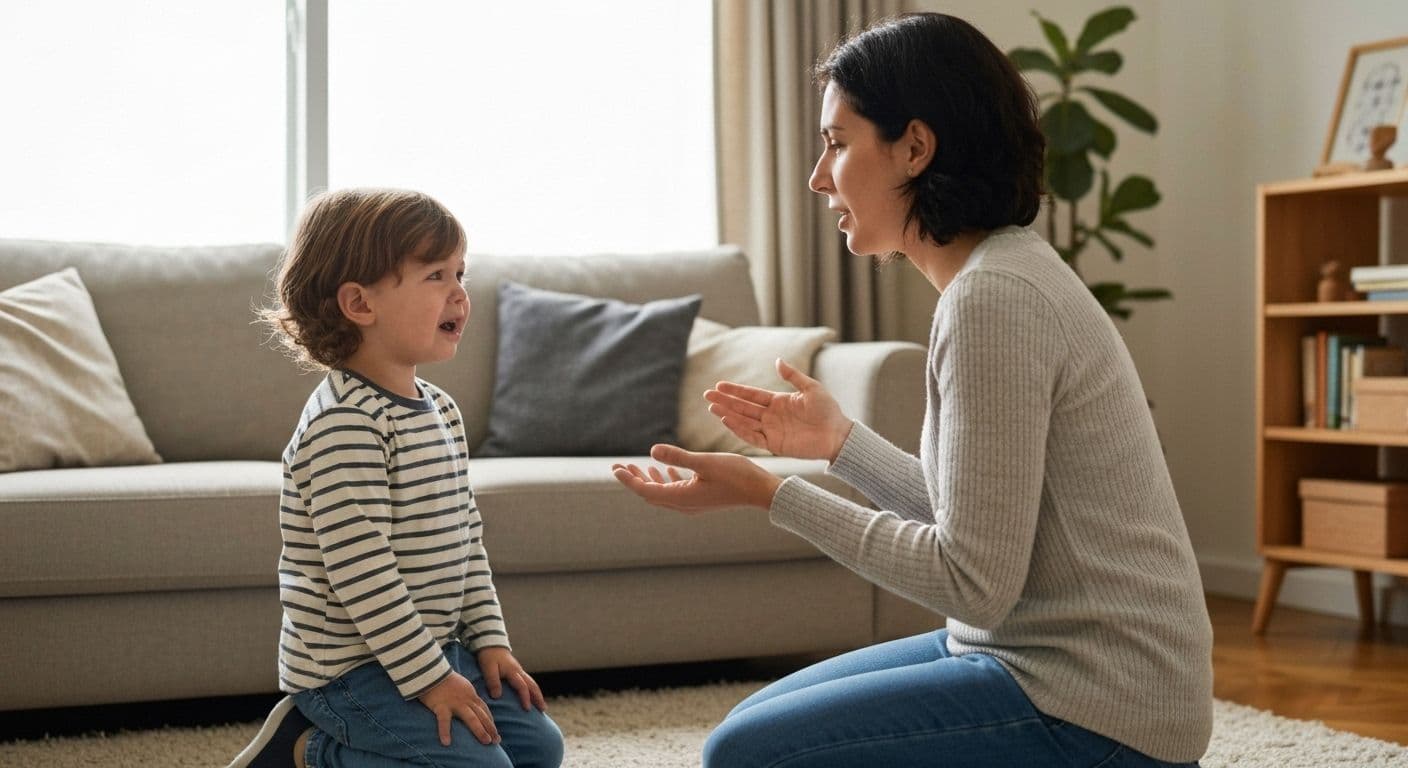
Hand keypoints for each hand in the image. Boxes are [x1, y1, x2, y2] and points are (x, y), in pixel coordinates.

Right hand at [418, 671, 498, 746]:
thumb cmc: (445, 680)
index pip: (484, 710)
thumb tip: (474, 707)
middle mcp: (466, 700)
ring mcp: (454, 703)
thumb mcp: (463, 687)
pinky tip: (446, 743)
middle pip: (481, 715)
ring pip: (470, 718)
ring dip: (480, 730)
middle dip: (490, 728)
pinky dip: (445, 732)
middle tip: (496, 741)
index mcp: (471, 695)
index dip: (490, 722)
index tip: (496, 733)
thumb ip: (469, 697)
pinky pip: (444, 720)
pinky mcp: (441, 706)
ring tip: (486, 741)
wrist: (431, 671)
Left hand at [477, 646, 546, 711]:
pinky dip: (533, 690)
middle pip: (532, 685)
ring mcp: (519, 671)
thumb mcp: (488, 668)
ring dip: (538, 694)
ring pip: (532, 683)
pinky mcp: (517, 671)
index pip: (522, 686)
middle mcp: (519, 671)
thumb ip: (493, 682)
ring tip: (541, 706)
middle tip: (543, 709)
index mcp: (513, 672)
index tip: (527, 709)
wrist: (490, 644)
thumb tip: (497, 697)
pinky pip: (528, 681)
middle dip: (538, 697)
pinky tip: (532, 696)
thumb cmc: (488, 657)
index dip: (525, 698)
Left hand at [612, 444, 781, 512]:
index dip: (629, 479)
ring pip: (662, 492)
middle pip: (650, 493)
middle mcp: (684, 504)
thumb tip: (652, 451)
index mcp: (682, 498)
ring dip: (649, 480)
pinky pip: (676, 491)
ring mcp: (693, 503)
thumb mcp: (705, 463)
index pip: (646, 490)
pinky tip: (665, 470)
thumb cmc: (736, 475)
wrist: (760, 491)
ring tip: (635, 467)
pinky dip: (666, 480)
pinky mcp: (701, 499)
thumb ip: (678, 457)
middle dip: (634, 480)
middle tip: (618, 467)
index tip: (615, 468)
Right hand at [704, 358, 852, 461]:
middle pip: (743, 407)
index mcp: (778, 402)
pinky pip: (753, 437)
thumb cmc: (828, 410)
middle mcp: (771, 416)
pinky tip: (727, 421)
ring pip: (744, 421)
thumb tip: (777, 361)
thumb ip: (793, 376)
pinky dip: (739, 430)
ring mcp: (772, 430)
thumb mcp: (811, 388)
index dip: (735, 390)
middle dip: (725, 401)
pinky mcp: (774, 445)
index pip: (751, 395)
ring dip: (728, 414)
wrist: (838, 435)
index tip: (719, 385)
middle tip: (707, 395)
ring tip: (712, 407)